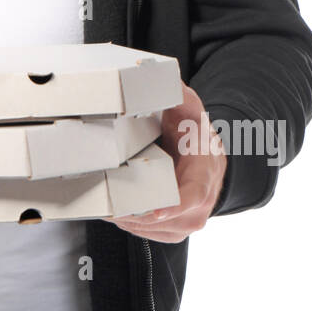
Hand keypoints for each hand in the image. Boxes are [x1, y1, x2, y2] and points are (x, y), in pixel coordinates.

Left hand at [104, 83, 226, 243]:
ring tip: (105, 203)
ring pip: (149, 230)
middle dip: (132, 212)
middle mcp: (199, 204)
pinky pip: (145, 234)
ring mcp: (186, 221)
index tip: (154, 210)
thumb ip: (178, 94)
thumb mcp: (190, 110)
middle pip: (162, 219)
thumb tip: (159, 77)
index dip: (173, 205)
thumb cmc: (195, 136)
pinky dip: (128, 223)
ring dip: (125, 219)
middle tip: (106, 203)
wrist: (207, 159)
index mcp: (204, 174)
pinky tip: (115, 209)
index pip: (192, 195)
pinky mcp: (173, 231)